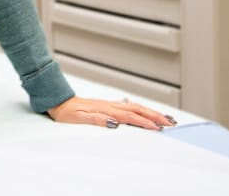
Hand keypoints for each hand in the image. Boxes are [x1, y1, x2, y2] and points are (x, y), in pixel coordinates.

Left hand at [47, 96, 177, 130]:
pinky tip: (144, 111)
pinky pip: (128, 107)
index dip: (144, 122)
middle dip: (154, 116)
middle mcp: (110, 105)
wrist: (57, 101)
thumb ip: (96, 119)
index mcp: (105, 109)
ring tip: (164, 117)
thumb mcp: (78, 118)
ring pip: (134, 107)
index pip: (129, 117)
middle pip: (137, 109)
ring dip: (150, 112)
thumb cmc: (66, 111)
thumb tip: (113, 122)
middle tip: (170, 122)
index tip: (157, 128)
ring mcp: (109, 104)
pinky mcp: (107, 105)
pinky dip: (140, 109)